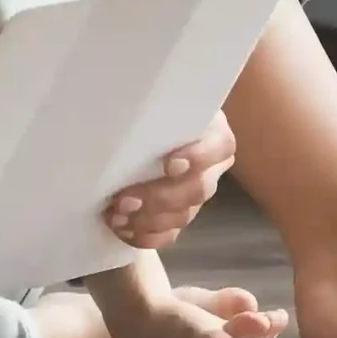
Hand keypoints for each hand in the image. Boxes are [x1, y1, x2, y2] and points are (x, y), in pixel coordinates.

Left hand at [104, 111, 235, 250]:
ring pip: (183, 215)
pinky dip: (147, 237)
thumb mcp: (152, 100)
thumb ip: (150, 106)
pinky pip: (171, 235)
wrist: (137, 129)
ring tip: (116, 215)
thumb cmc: (144, 108)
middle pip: (198, 188)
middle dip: (159, 198)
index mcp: (212, 131)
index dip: (199, 157)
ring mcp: (197, 192)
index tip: (170, 164)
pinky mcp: (181, 214)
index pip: (220, 145)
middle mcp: (211, 165)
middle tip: (124, 199)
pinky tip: (124, 231)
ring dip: (147, 220)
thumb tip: (120, 108)